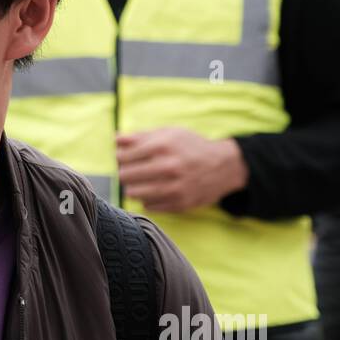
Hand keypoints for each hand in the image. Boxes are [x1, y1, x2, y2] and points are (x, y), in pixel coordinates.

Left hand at [115, 127, 247, 212]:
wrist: (223, 166)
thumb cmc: (191, 147)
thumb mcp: (169, 133)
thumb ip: (140, 136)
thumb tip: (116, 139)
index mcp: (163, 146)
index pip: (123, 156)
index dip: (120, 157)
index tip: (125, 157)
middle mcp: (168, 167)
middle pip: (125, 175)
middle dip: (125, 172)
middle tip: (132, 170)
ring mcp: (174, 188)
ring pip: (133, 193)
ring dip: (133, 187)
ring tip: (142, 181)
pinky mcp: (179, 204)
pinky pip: (148, 206)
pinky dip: (148, 199)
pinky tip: (156, 190)